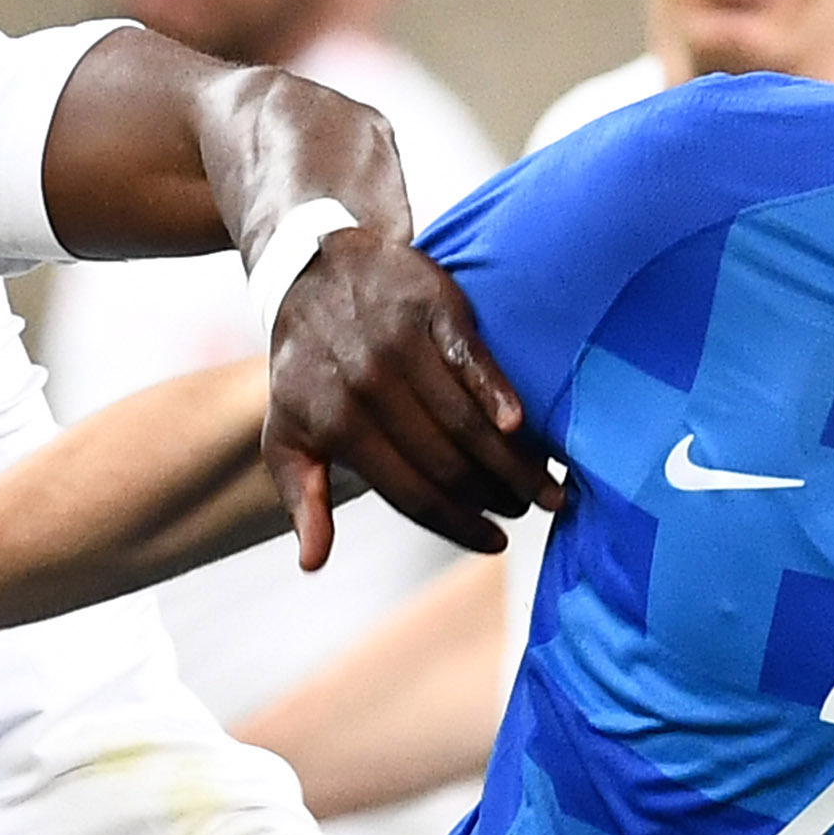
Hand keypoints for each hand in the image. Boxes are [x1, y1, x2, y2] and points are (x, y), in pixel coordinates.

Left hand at [259, 231, 560, 567]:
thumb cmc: (305, 367)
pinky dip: (497, 393)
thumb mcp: (287, 434)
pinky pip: (471, 359)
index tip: (494, 544)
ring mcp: (401, 345)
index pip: (411, 494)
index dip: (457, 525)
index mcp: (339, 425)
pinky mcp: (432, 308)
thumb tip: (313, 563)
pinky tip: (522, 426)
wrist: (311, 271)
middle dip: (493, 497)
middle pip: (447, 462)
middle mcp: (369, 387)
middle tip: (526, 511)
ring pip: (466, 419)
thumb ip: (302, 497)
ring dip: (512, 461)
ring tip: (546, 487)